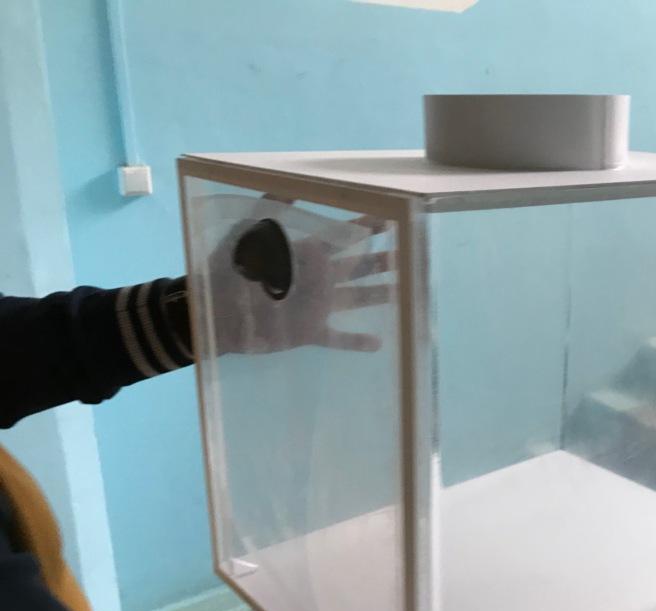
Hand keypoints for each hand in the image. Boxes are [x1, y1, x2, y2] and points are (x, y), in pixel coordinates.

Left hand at [199, 195, 393, 354]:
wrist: (213, 310)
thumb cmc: (229, 269)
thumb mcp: (248, 232)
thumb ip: (270, 207)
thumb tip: (294, 185)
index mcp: (307, 254)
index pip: (343, 238)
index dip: (366, 227)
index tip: (390, 217)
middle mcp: (318, 279)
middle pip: (358, 268)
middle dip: (381, 260)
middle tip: (406, 254)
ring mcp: (316, 307)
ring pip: (357, 299)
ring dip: (379, 295)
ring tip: (402, 291)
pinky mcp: (309, 332)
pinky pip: (338, 338)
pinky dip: (356, 342)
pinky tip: (377, 343)